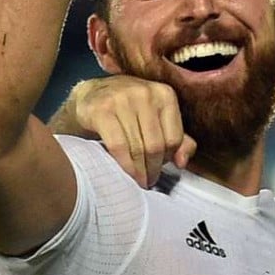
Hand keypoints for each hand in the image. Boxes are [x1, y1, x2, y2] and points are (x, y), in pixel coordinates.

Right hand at [67, 76, 195, 187]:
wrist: (92, 94)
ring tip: (139, 179)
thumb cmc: (129, 110)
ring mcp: (122, 100)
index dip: (169, 158)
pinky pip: (118, 146)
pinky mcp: (101, 111)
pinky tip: (126, 172)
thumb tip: (182, 162)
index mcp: (165, 95)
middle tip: (149, 180)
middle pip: (156, 144)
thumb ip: (177, 138)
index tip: (161, 168)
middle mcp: (146, 94)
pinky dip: (124, 164)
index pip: (174, 138)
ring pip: (138, 147)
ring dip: (139, 170)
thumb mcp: (158, 117)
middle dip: (153, 168)